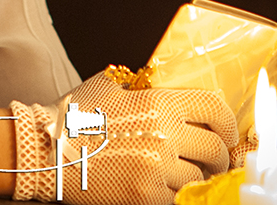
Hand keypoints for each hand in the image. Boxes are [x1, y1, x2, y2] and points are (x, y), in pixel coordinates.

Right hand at [11, 71, 237, 203]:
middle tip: (208, 158)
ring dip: (194, 176)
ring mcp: (157, 170)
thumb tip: (157, 83)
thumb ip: (138, 84)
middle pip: (215, 149)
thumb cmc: (77, 114)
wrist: (49, 149)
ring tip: (178, 172)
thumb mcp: (108, 85)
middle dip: (217, 156)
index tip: (226, 132)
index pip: (215, 109)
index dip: (227, 122)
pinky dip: (174, 195)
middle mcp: (165, 135)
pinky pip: (177, 199)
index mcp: (159, 102)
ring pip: (199, 178)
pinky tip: (160, 185)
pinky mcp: (145, 197)